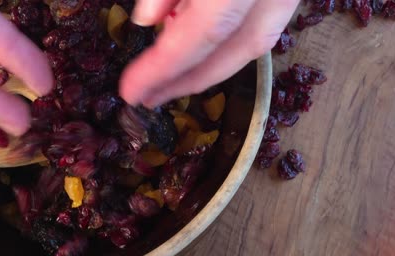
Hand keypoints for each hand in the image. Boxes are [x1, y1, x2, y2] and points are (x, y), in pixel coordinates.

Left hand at [120, 0, 299, 106]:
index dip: (163, 69)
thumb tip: (146, 20)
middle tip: (149, 96)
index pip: (201, 35)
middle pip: (234, 53)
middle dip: (187, 81)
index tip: (130, 91)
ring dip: (209, 65)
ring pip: (253, 43)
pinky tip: (203, 39)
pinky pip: (263, 23)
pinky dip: (230, 39)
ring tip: (170, 75)